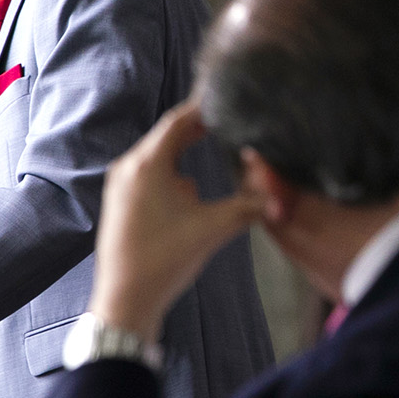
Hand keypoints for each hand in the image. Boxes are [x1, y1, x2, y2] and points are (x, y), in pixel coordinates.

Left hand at [89, 100, 262, 342]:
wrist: (125, 302)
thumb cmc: (163, 261)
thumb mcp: (214, 228)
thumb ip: (249, 204)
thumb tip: (278, 192)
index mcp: (146, 165)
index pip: (179, 120)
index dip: (204, 106)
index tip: (225, 95)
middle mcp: (128, 169)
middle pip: (168, 135)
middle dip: (198, 128)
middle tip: (226, 117)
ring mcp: (120, 187)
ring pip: (159, 157)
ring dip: (185, 153)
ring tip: (213, 146)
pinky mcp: (120, 204)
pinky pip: (150, 176)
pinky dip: (172, 173)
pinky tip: (192, 189)